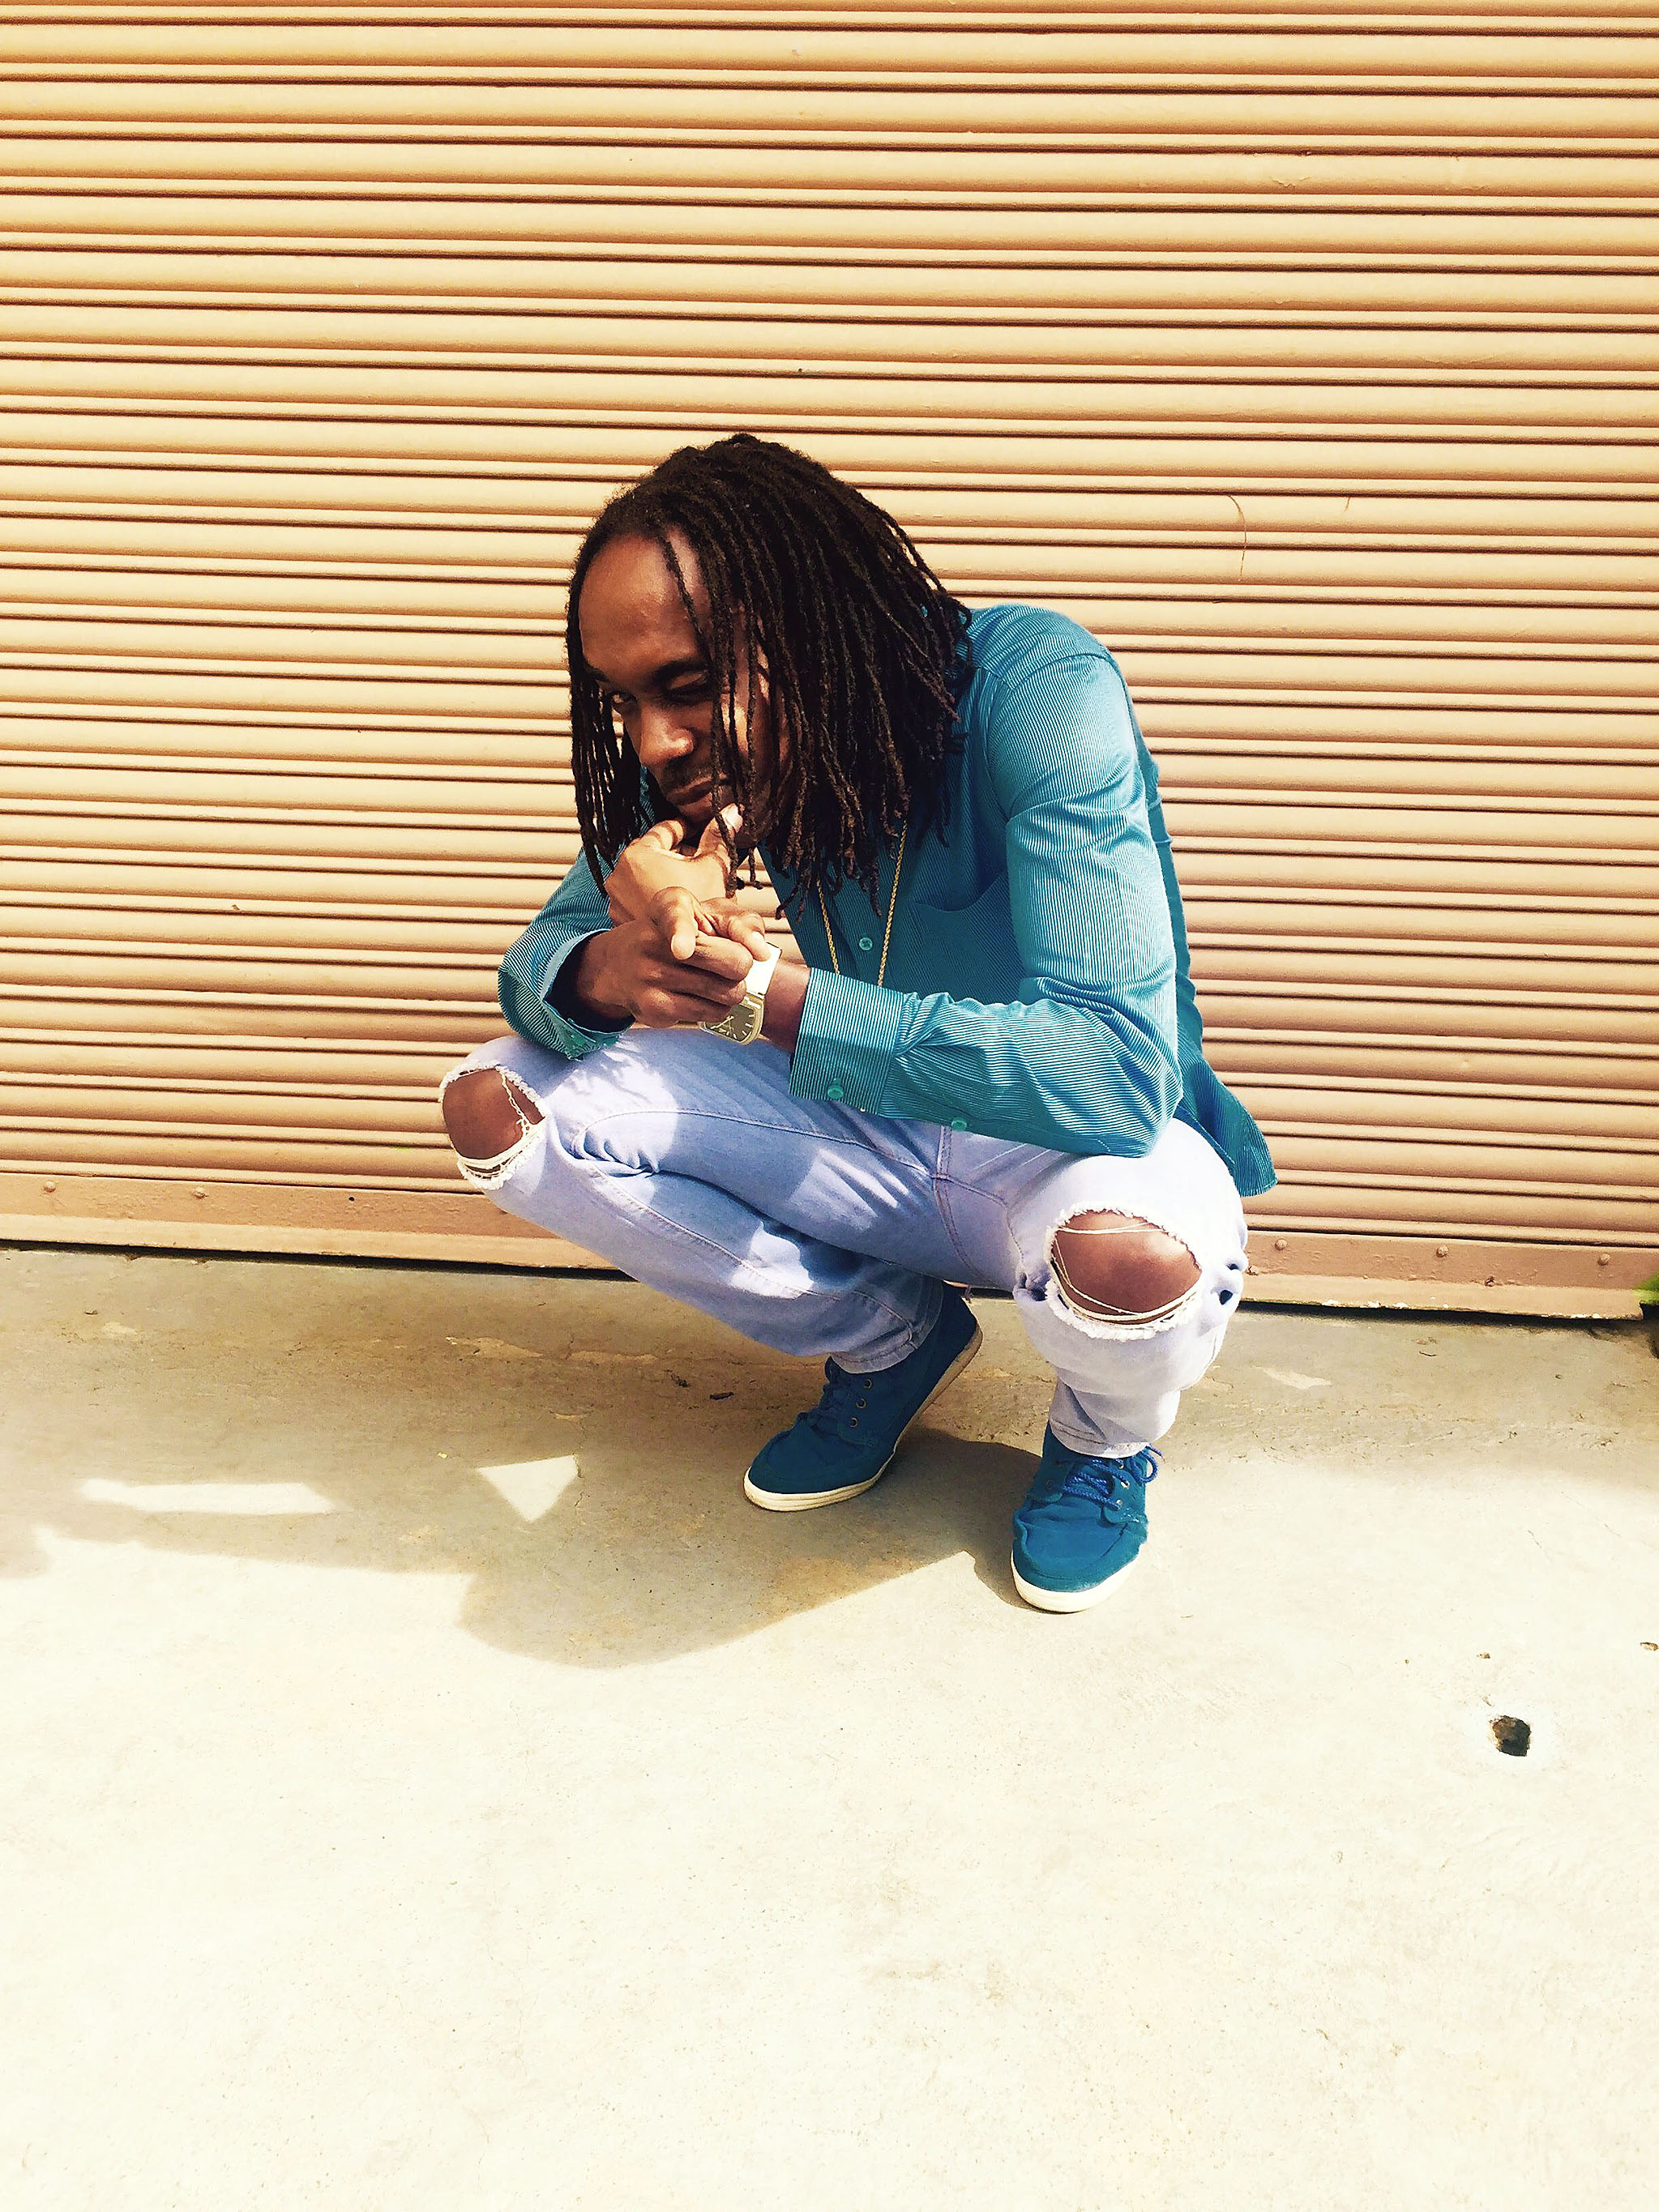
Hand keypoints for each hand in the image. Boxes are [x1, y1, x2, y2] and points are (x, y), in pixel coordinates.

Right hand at [568, 918, 757, 1030]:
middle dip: (742, 965)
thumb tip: (761, 953)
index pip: (674, 919)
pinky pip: (712, 1013)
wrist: (618, 964)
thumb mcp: (704, 912)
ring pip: (727, 993)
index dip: (681, 935)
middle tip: (731, 964)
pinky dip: (718, 1007)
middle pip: (731, 963)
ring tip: (716, 980)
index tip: (681, 950)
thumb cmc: (680, 934)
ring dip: (732, 989)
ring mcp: (651, 978)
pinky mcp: (655, 1009)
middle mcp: (653, 942)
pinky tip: (701, 996)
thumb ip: (739, 923)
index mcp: (667, 907)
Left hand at [605, 811, 741, 960]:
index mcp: (638, 855)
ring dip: (667, 874)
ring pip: (647, 876)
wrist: (684, 956)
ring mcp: (616, 898)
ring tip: (692, 881)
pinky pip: (640, 895)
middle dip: (678, 854)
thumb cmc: (696, 912)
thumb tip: (732, 811)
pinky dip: (657, 893)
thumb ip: (719, 837)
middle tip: (700, 857)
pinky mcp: (619, 916)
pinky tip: (679, 901)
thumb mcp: (712, 869)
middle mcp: (619, 874)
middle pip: (654, 853)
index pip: (665, 830)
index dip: (687, 828)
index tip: (699, 829)